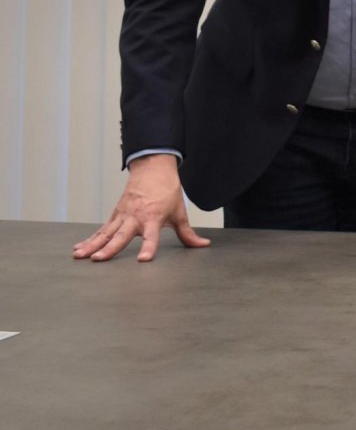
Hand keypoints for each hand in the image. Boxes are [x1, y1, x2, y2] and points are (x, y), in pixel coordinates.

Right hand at [72, 155, 210, 262]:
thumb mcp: (180, 213)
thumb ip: (188, 233)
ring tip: (80, 256)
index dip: (148, 248)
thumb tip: (203, 244)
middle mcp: (136, 218)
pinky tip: (79, 249)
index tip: (143, 259)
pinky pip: (102, 230)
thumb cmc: (167, 192)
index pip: (152, 236)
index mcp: (154, 218)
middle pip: (122, 235)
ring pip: (106, 233)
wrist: (153, 170)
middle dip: (110, 248)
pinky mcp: (115, 215)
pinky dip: (90, 239)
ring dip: (93, 245)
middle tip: (99, 259)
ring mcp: (123, 216)